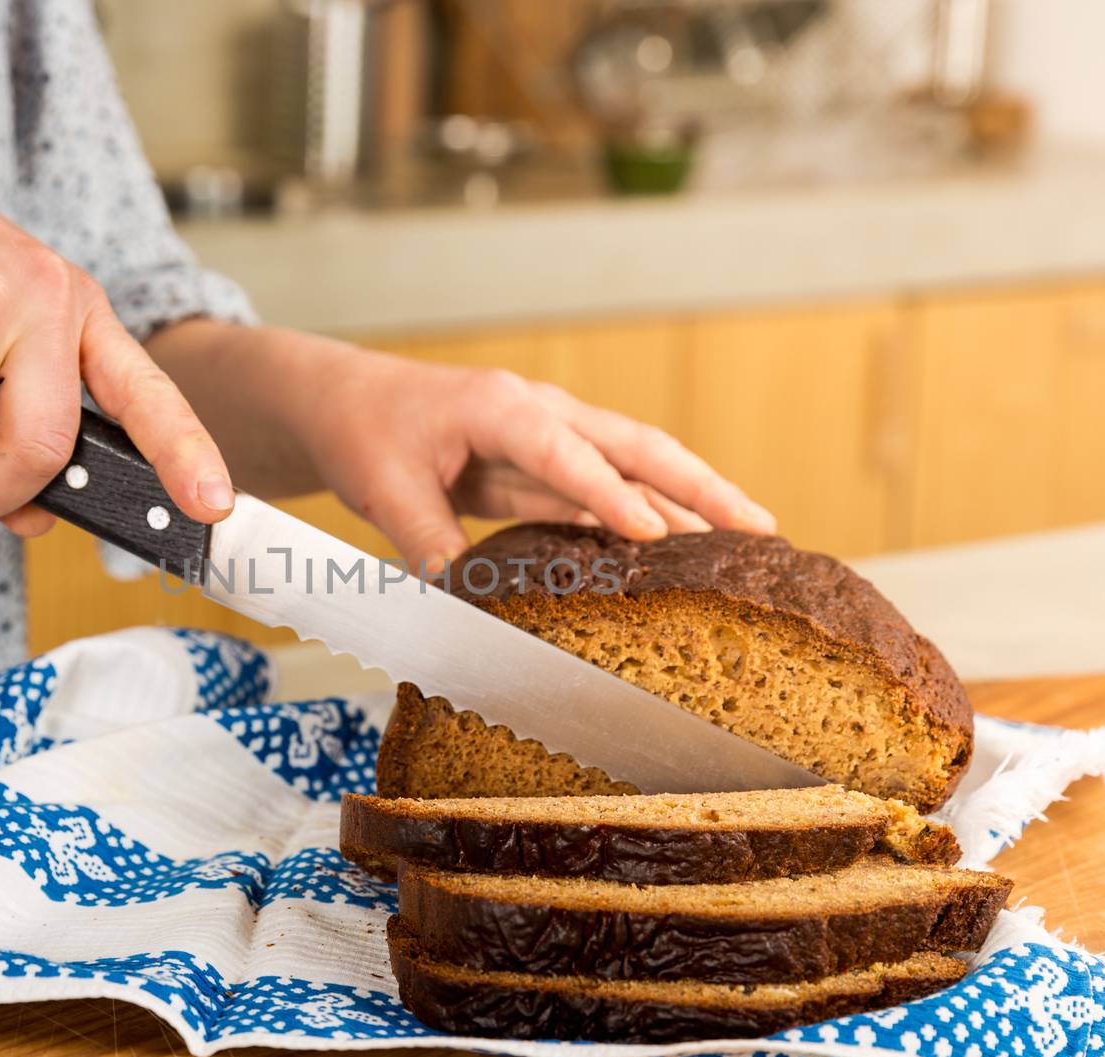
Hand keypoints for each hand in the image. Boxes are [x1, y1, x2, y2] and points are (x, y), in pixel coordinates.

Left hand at [144, 324, 774, 571]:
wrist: (342, 399)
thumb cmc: (363, 432)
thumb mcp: (385, 490)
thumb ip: (432, 546)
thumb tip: (471, 610)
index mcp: (500, 407)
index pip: (568, 453)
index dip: (612, 494)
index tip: (655, 533)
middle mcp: (539, 412)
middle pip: (635, 446)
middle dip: (701, 485)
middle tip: (761, 527)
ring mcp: (547, 435)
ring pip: (632, 466)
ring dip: (689, 500)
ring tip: (747, 540)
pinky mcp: (542, 462)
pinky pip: (604, 488)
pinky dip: (644, 514)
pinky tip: (676, 550)